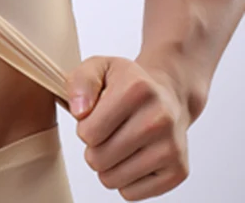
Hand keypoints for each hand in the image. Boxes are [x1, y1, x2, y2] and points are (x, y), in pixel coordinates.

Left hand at [66, 56, 191, 200]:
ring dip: (107, 165)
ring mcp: (172, 147)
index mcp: (136, 89)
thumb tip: (79, 112)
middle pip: (98, 159)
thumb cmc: (127, 84)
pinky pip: (131, 193)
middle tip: (105, 132)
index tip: (94, 116)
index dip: (83, 126)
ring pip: (112, 179)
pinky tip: (132, 156)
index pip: (88, 132)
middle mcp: (159, 119)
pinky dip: (124, 179)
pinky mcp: (178, 171)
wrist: (168, 94)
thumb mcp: (98, 68)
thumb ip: (80, 82)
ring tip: (117, 144)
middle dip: (93, 147)